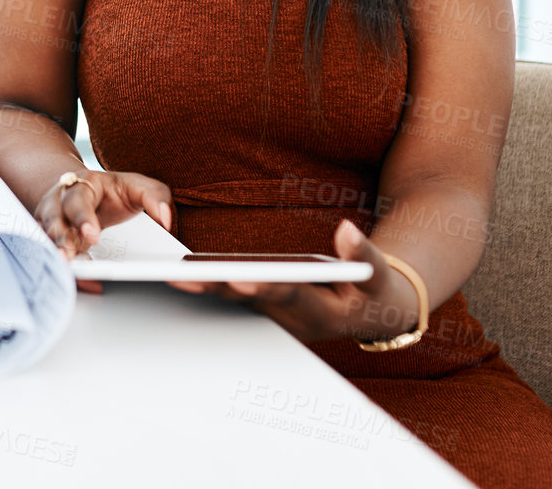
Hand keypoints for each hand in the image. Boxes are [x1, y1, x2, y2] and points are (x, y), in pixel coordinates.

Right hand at [34, 169, 174, 293]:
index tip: (92, 235)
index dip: (83, 218)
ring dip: (52, 254)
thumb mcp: (138, 186)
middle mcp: (60, 200)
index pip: (78, 200)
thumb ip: (155, 197)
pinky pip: (44, 251)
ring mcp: (51, 219)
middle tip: (68, 258)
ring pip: (44, 236)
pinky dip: (52, 264)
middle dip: (59, 239)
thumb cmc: (114, 192)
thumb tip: (165, 219)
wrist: (88, 191)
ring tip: (65, 270)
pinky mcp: (49, 237)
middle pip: (53, 218)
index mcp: (83, 184)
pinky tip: (69, 277)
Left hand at [165, 219, 420, 344]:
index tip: (241, 277)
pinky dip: (211, 286)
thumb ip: (363, 254)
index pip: (289, 298)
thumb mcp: (378, 274)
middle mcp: (293, 321)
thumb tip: (347, 230)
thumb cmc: (374, 290)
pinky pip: (234, 298)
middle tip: (187, 274)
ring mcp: (276, 317)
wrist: (373, 313)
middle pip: (252, 302)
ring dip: (206, 289)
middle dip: (220, 288)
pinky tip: (183, 273)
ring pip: (237, 303)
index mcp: (322, 314)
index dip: (265, 288)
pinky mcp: (265, 309)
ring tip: (173, 271)